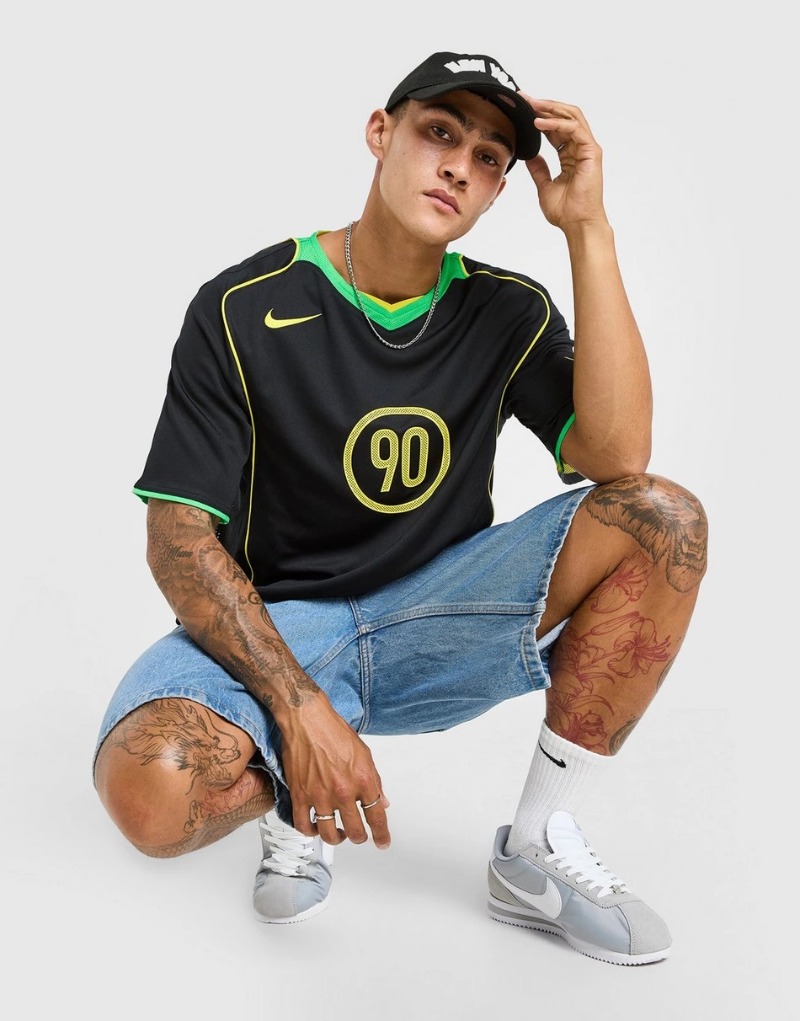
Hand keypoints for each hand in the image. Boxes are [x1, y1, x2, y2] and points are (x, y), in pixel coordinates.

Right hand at [279, 697, 390, 848]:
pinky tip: (314, 828)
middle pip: (355, 830)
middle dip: (360, 837)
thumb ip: (375, 781)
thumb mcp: (365, 754)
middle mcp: (344, 791)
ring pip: (329, 834)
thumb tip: (383, 801)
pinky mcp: (300, 795)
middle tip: (359, 836)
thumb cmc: (334, 731)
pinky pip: (303, 825)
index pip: (377, 816)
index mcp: (363, 780)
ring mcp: (320, 796)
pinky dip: (310, 832)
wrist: (307, 719)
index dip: (382, 834)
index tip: (383, 842)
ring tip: (339, 834)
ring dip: (337, 838)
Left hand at [518, 94, 607, 231]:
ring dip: (550, 108)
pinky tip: (539, 123)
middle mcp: (580, 148)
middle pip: (564, 117)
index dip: (540, 116)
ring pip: (572, 117)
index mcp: (570, 155)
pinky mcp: (591, 152)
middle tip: (525, 98)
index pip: (555, 128)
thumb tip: (530, 156)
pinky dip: (556, 123)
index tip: (522, 109)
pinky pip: (574, 129)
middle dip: (544, 105)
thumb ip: (539, 169)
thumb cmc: (566, 211)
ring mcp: (587, 149)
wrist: (577, 225)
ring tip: (531, 104)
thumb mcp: (544, 186)